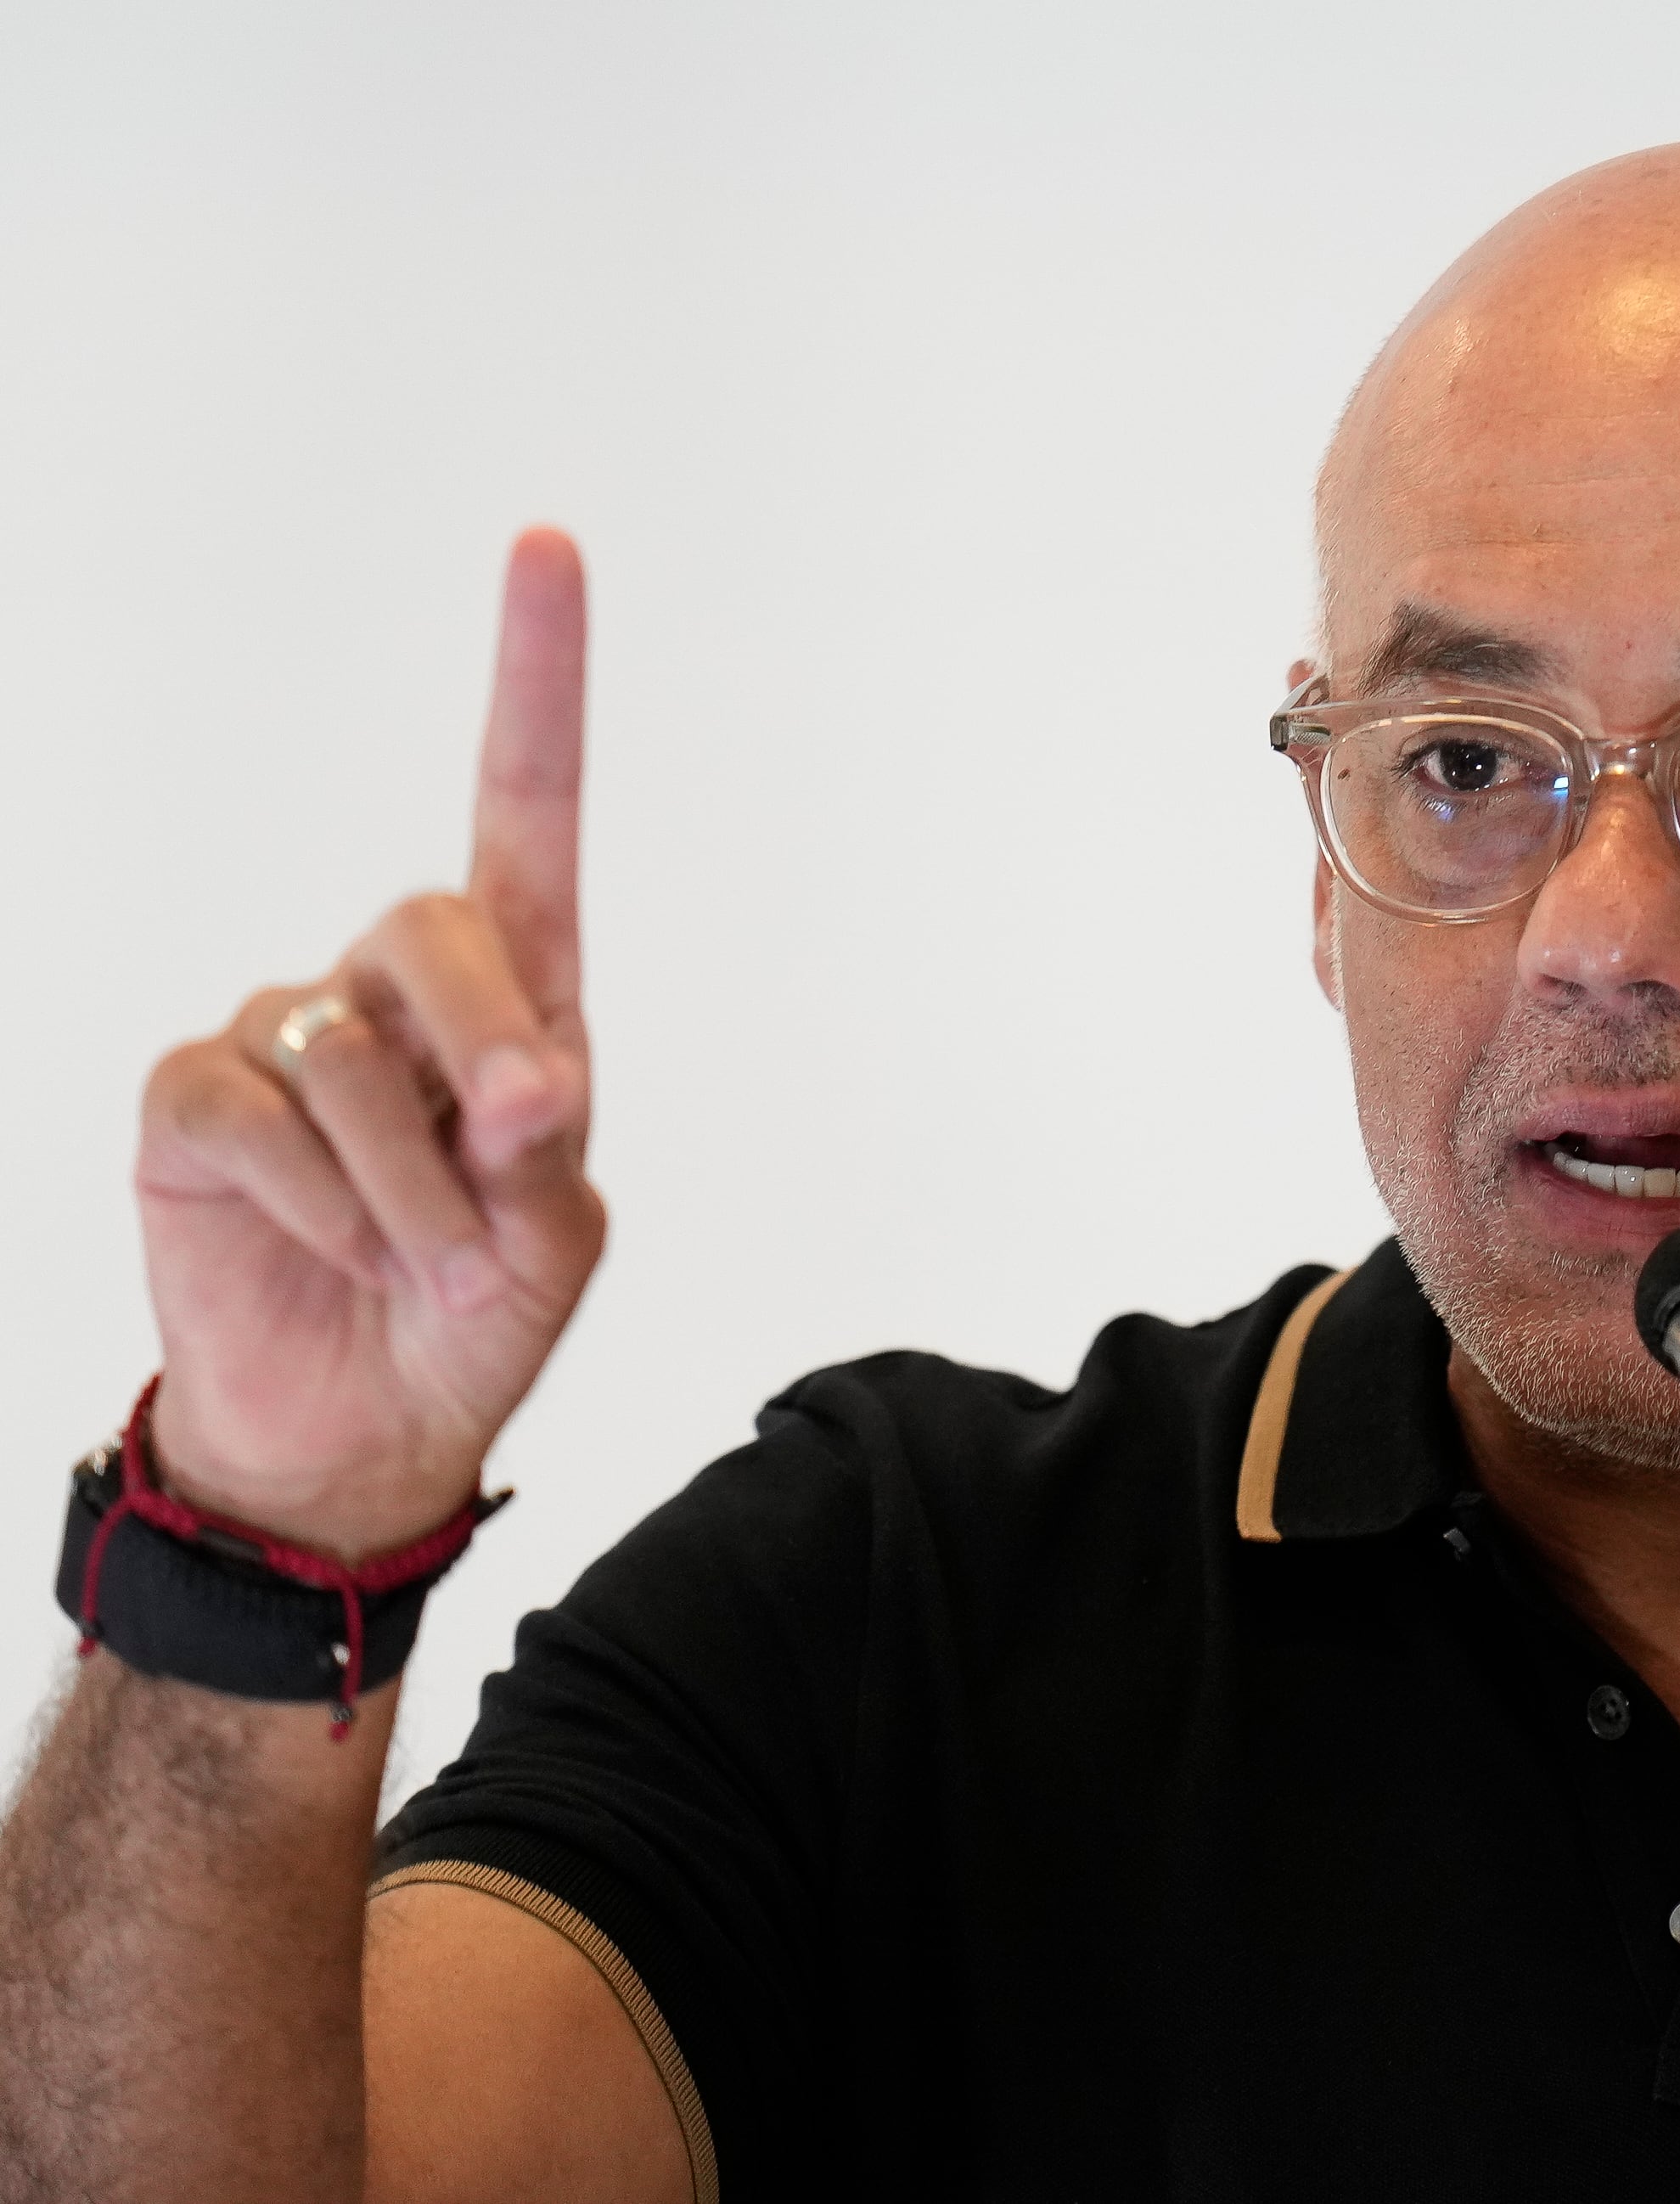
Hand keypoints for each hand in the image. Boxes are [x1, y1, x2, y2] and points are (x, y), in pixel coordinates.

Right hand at [134, 532, 604, 1558]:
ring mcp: (283, 1034)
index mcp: (513, 997)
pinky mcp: (193, 1099)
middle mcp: (394, 990)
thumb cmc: (471, 1311)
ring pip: (344, 1053)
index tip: (547, 547)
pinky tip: (340, 1250)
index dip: (535, 681)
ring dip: (407, 1180)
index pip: (525, 812)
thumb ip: (539, 1146)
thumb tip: (524, 1084)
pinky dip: (318, 1202)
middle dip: (483, 1042)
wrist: (365, 1429)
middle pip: (434, 925)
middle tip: (517, 1146)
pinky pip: (250, 1112)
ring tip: (420, 1255)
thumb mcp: (549, 1235)